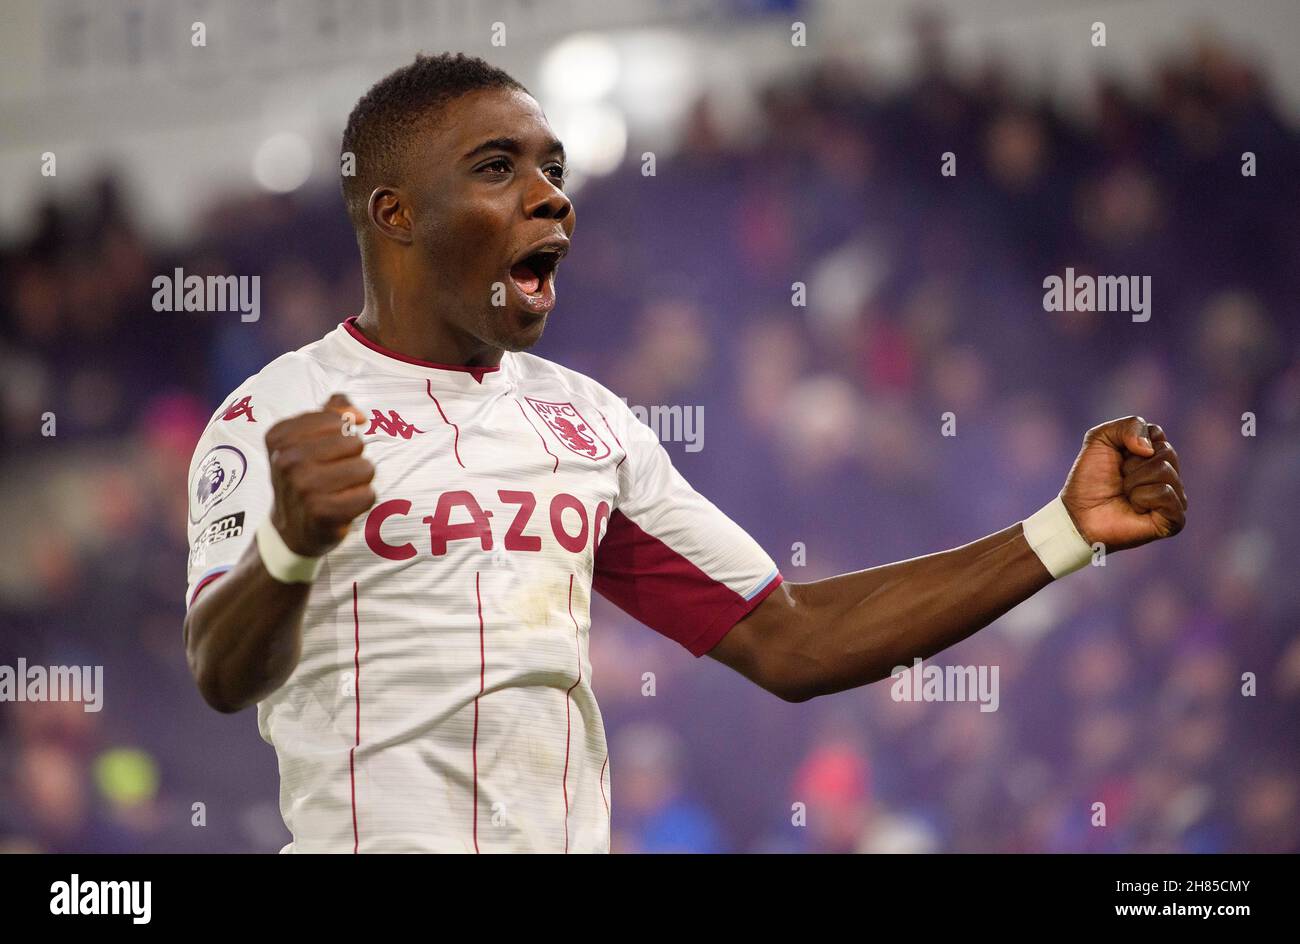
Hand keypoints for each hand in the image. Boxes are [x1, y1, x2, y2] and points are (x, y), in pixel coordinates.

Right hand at [266, 394, 375, 556]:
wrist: (291, 527)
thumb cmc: (304, 476)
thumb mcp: (306, 438)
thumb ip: (332, 412)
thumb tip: (357, 414)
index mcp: (280, 436)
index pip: (338, 419)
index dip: (343, 433)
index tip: (329, 450)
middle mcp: (287, 460)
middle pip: (355, 442)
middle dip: (353, 457)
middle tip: (334, 473)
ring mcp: (303, 487)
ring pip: (366, 468)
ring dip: (360, 479)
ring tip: (340, 488)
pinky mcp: (322, 512)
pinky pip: (368, 495)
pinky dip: (363, 499)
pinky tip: (344, 505)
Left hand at [1060, 416, 1186, 551]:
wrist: (1078, 513)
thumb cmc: (1090, 479)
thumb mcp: (1099, 439)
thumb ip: (1128, 425)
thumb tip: (1149, 448)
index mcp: (1155, 455)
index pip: (1157, 433)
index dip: (1130, 443)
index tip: (1118, 459)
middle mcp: (1170, 475)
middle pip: (1165, 451)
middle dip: (1132, 465)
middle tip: (1120, 480)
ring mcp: (1174, 497)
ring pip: (1164, 471)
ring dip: (1134, 482)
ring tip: (1125, 495)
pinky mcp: (1174, 519)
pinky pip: (1165, 493)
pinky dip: (1142, 498)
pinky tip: (1134, 508)